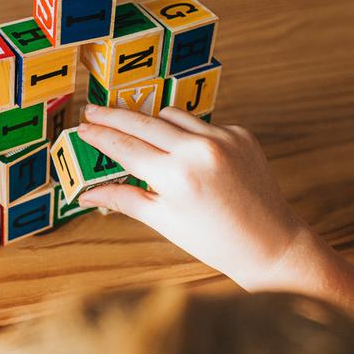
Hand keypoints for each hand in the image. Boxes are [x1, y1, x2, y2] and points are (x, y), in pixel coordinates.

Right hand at [77, 104, 304, 289]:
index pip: (125, 147)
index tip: (82, 128)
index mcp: (176, 177)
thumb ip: (123, 199)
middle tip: (92, 110)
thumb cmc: (214, 240)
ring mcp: (223, 138)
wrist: (271, 243)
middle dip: (113, 116)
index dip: (100, 136)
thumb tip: (86, 194)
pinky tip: (188, 155)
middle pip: (142, 123)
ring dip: (152, 123)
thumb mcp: (164, 221)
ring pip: (171, 115)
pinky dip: (187, 134)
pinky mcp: (240, 134)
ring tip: (140, 136)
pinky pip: (200, 123)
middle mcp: (199, 150)